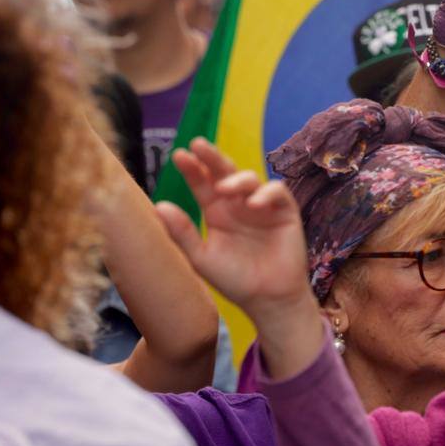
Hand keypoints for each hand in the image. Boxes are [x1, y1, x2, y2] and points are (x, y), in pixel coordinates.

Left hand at [156, 138, 313, 323]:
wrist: (267, 300)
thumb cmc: (235, 280)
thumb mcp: (202, 258)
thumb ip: (183, 233)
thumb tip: (159, 205)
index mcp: (216, 211)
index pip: (202, 183)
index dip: (192, 169)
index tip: (178, 156)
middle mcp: (238, 203)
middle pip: (225, 172)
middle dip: (212, 157)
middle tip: (198, 145)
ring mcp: (262, 205)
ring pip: (250, 179)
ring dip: (236, 179)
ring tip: (223, 189)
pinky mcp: (285, 211)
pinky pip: (277, 192)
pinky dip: (266, 194)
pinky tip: (254, 204)